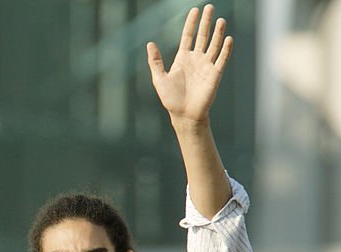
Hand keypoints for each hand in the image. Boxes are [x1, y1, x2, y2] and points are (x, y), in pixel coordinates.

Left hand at [146, 4, 232, 125]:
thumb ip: (155, 61)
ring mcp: (206, 66)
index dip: (191, 23)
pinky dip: (225, 49)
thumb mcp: (159, 78)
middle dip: (206, 22)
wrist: (184, 115)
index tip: (195, 10)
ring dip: (218, 32)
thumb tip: (149, 43)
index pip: (188, 36)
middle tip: (210, 7)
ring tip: (220, 20)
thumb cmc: (171, 99)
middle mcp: (196, 59)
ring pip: (214, 45)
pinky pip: (222, 59)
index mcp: (183, 58)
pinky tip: (228, 38)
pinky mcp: (215, 74)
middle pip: (203, 36)